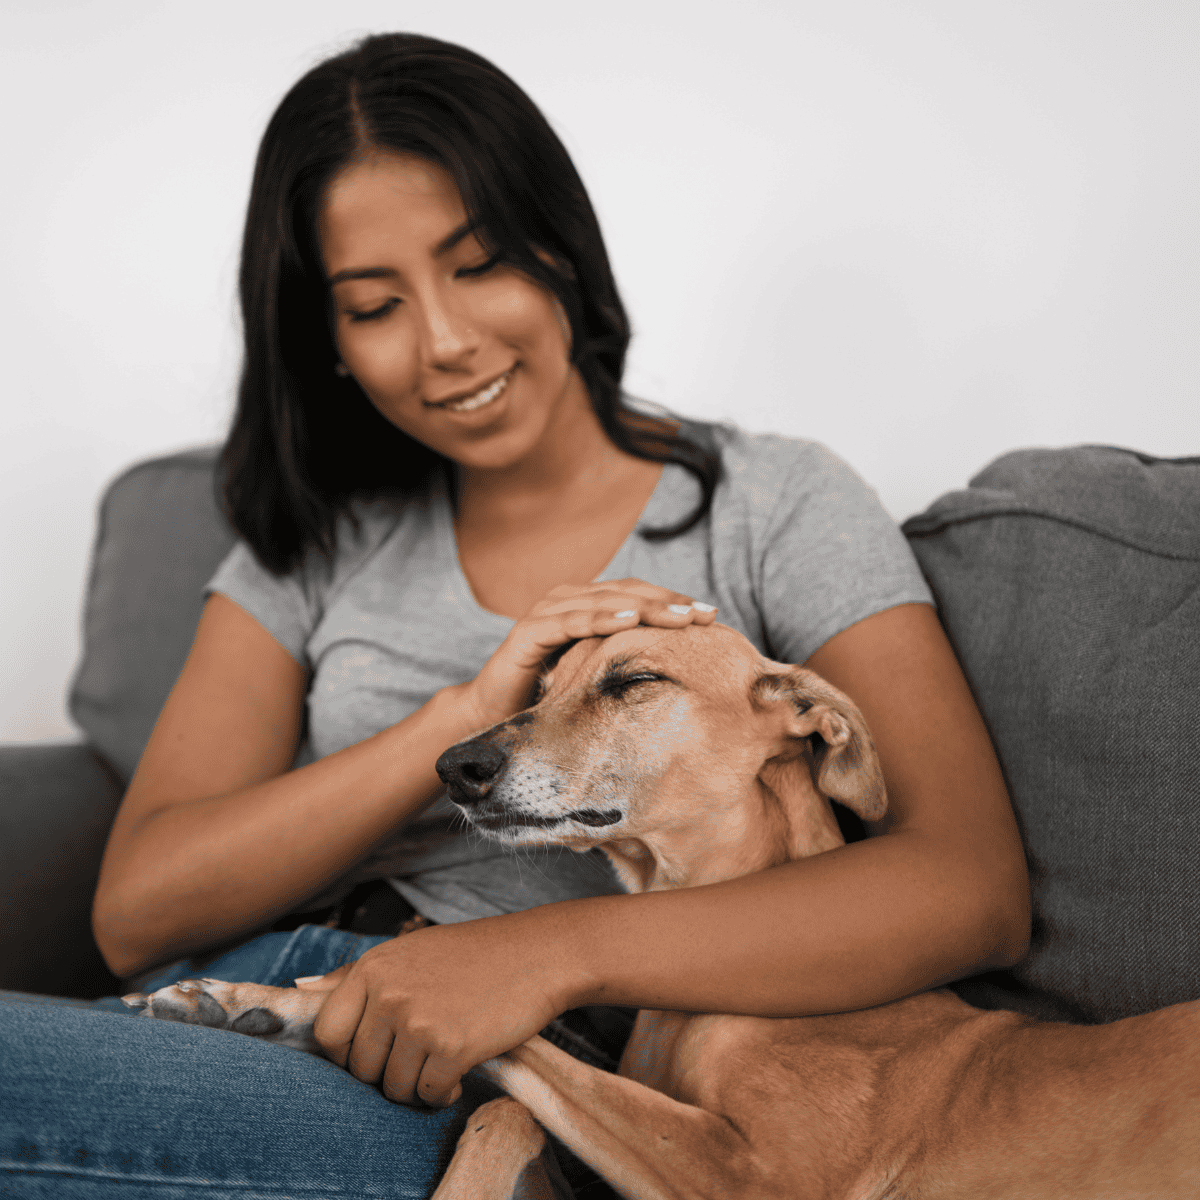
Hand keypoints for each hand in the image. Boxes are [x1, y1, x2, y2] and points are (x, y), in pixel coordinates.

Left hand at [300, 914, 575, 1106]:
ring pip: (393, 1087)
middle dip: (387, 1072)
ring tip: (443, 1056)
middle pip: (360, 1068)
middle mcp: (389, 993)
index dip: (347, 1053)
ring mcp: (419, 1021)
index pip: (327, 1033)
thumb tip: (301, 988)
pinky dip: (446, 1090)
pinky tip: (462, 1067)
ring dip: (418, 1083)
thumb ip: (356, 974)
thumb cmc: (474, 953)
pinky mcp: (451, 1048)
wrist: (539, 954)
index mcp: (374, 968)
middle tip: (419, 1055)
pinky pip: (430, 1094)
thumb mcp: (409, 951)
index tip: (373, 1051)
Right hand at [456, 578, 717, 728]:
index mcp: (591, 608)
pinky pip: (569, 621)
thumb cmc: (553, 698)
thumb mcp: (601, 679)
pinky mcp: (529, 630)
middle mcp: (572, 601)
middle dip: (669, 603)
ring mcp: (549, 612)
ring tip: (678, 616)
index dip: (675, 603)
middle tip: (704, 614)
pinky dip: (599, 619)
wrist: (492, 715)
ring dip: (644, 607)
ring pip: (605, 601)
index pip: (641, 597)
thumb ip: (631, 668)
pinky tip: (627, 622)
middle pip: (629, 593)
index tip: (713, 616)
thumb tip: (687, 679)